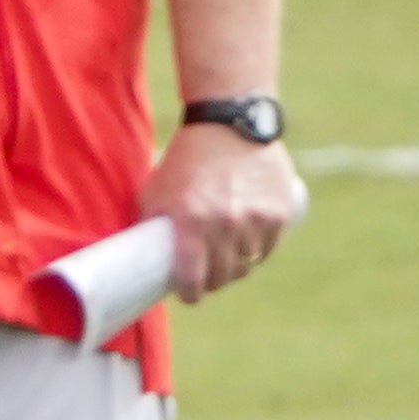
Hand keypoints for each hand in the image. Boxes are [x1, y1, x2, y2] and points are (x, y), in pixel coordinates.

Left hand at [137, 128, 302, 301]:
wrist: (229, 124)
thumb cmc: (185, 160)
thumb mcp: (154, 190)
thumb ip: (150, 224)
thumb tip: (139, 256)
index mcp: (190, 222)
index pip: (193, 278)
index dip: (190, 293)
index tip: (188, 295)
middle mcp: (225, 224)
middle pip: (223, 276)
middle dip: (213, 281)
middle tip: (206, 276)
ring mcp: (255, 219)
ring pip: (248, 264)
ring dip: (237, 266)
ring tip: (226, 258)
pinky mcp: (279, 212)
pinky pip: (268, 247)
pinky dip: (258, 250)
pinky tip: (247, 245)